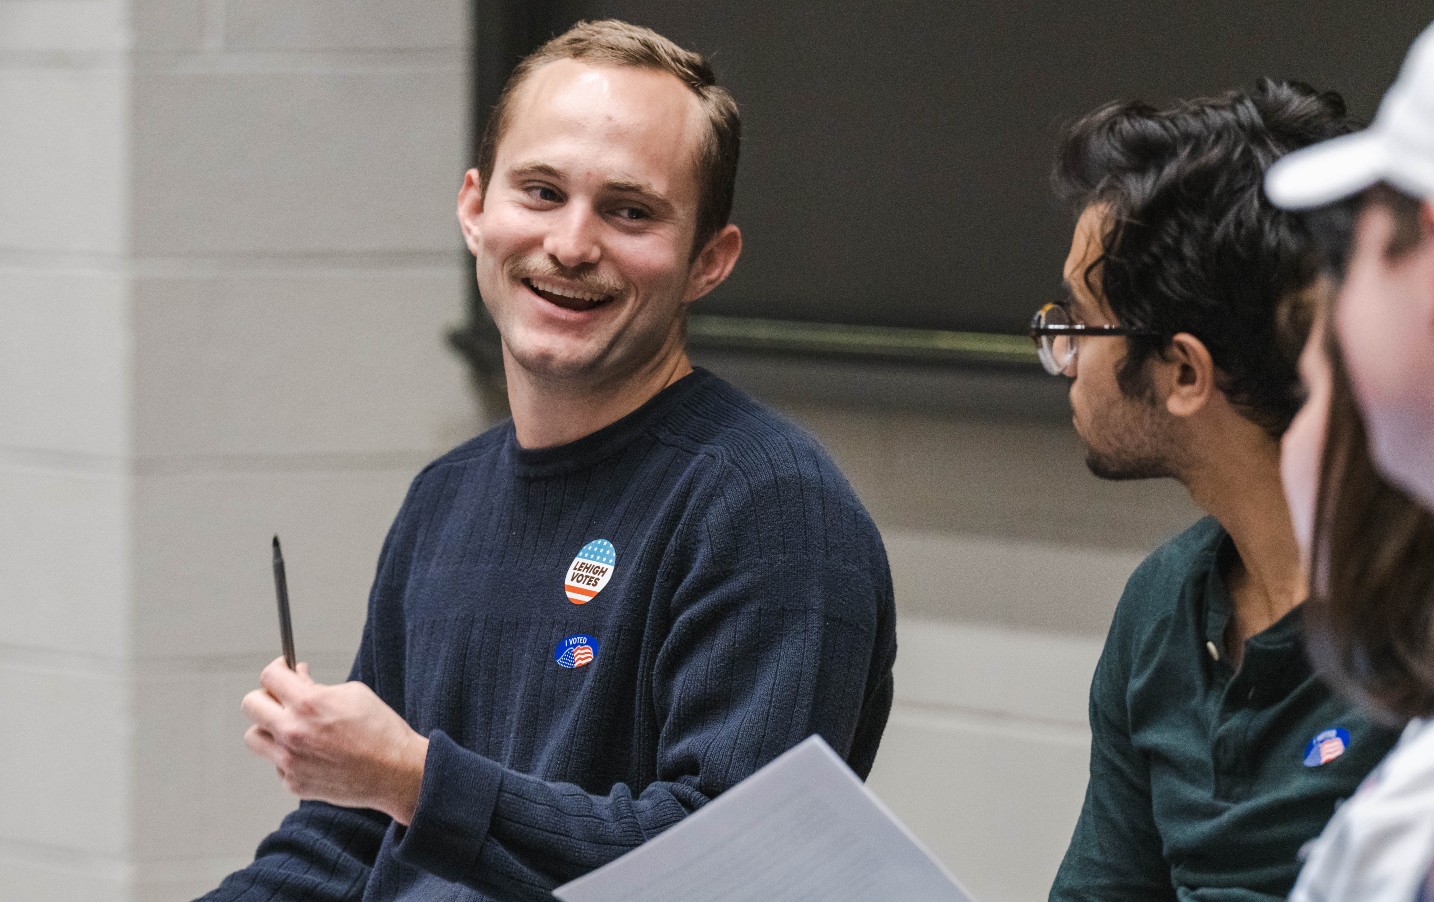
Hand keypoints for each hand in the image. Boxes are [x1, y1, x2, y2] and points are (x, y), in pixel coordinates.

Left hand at [241, 657, 427, 824]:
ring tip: (292, 728)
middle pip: (250, 705)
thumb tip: (298, 680)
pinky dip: (288, 755)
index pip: (269, 676)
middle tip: (282, 698)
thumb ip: (318, 687)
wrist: (396, 772)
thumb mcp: (353, 694)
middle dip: (266, 696)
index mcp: (308, 704)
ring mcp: (289, 761)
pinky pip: (276, 763)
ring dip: (269, 728)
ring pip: (254, 737)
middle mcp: (292, 732)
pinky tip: (313, 753)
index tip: (284, 670)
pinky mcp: (293, 783)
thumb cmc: (381, 731)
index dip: (277, 669)